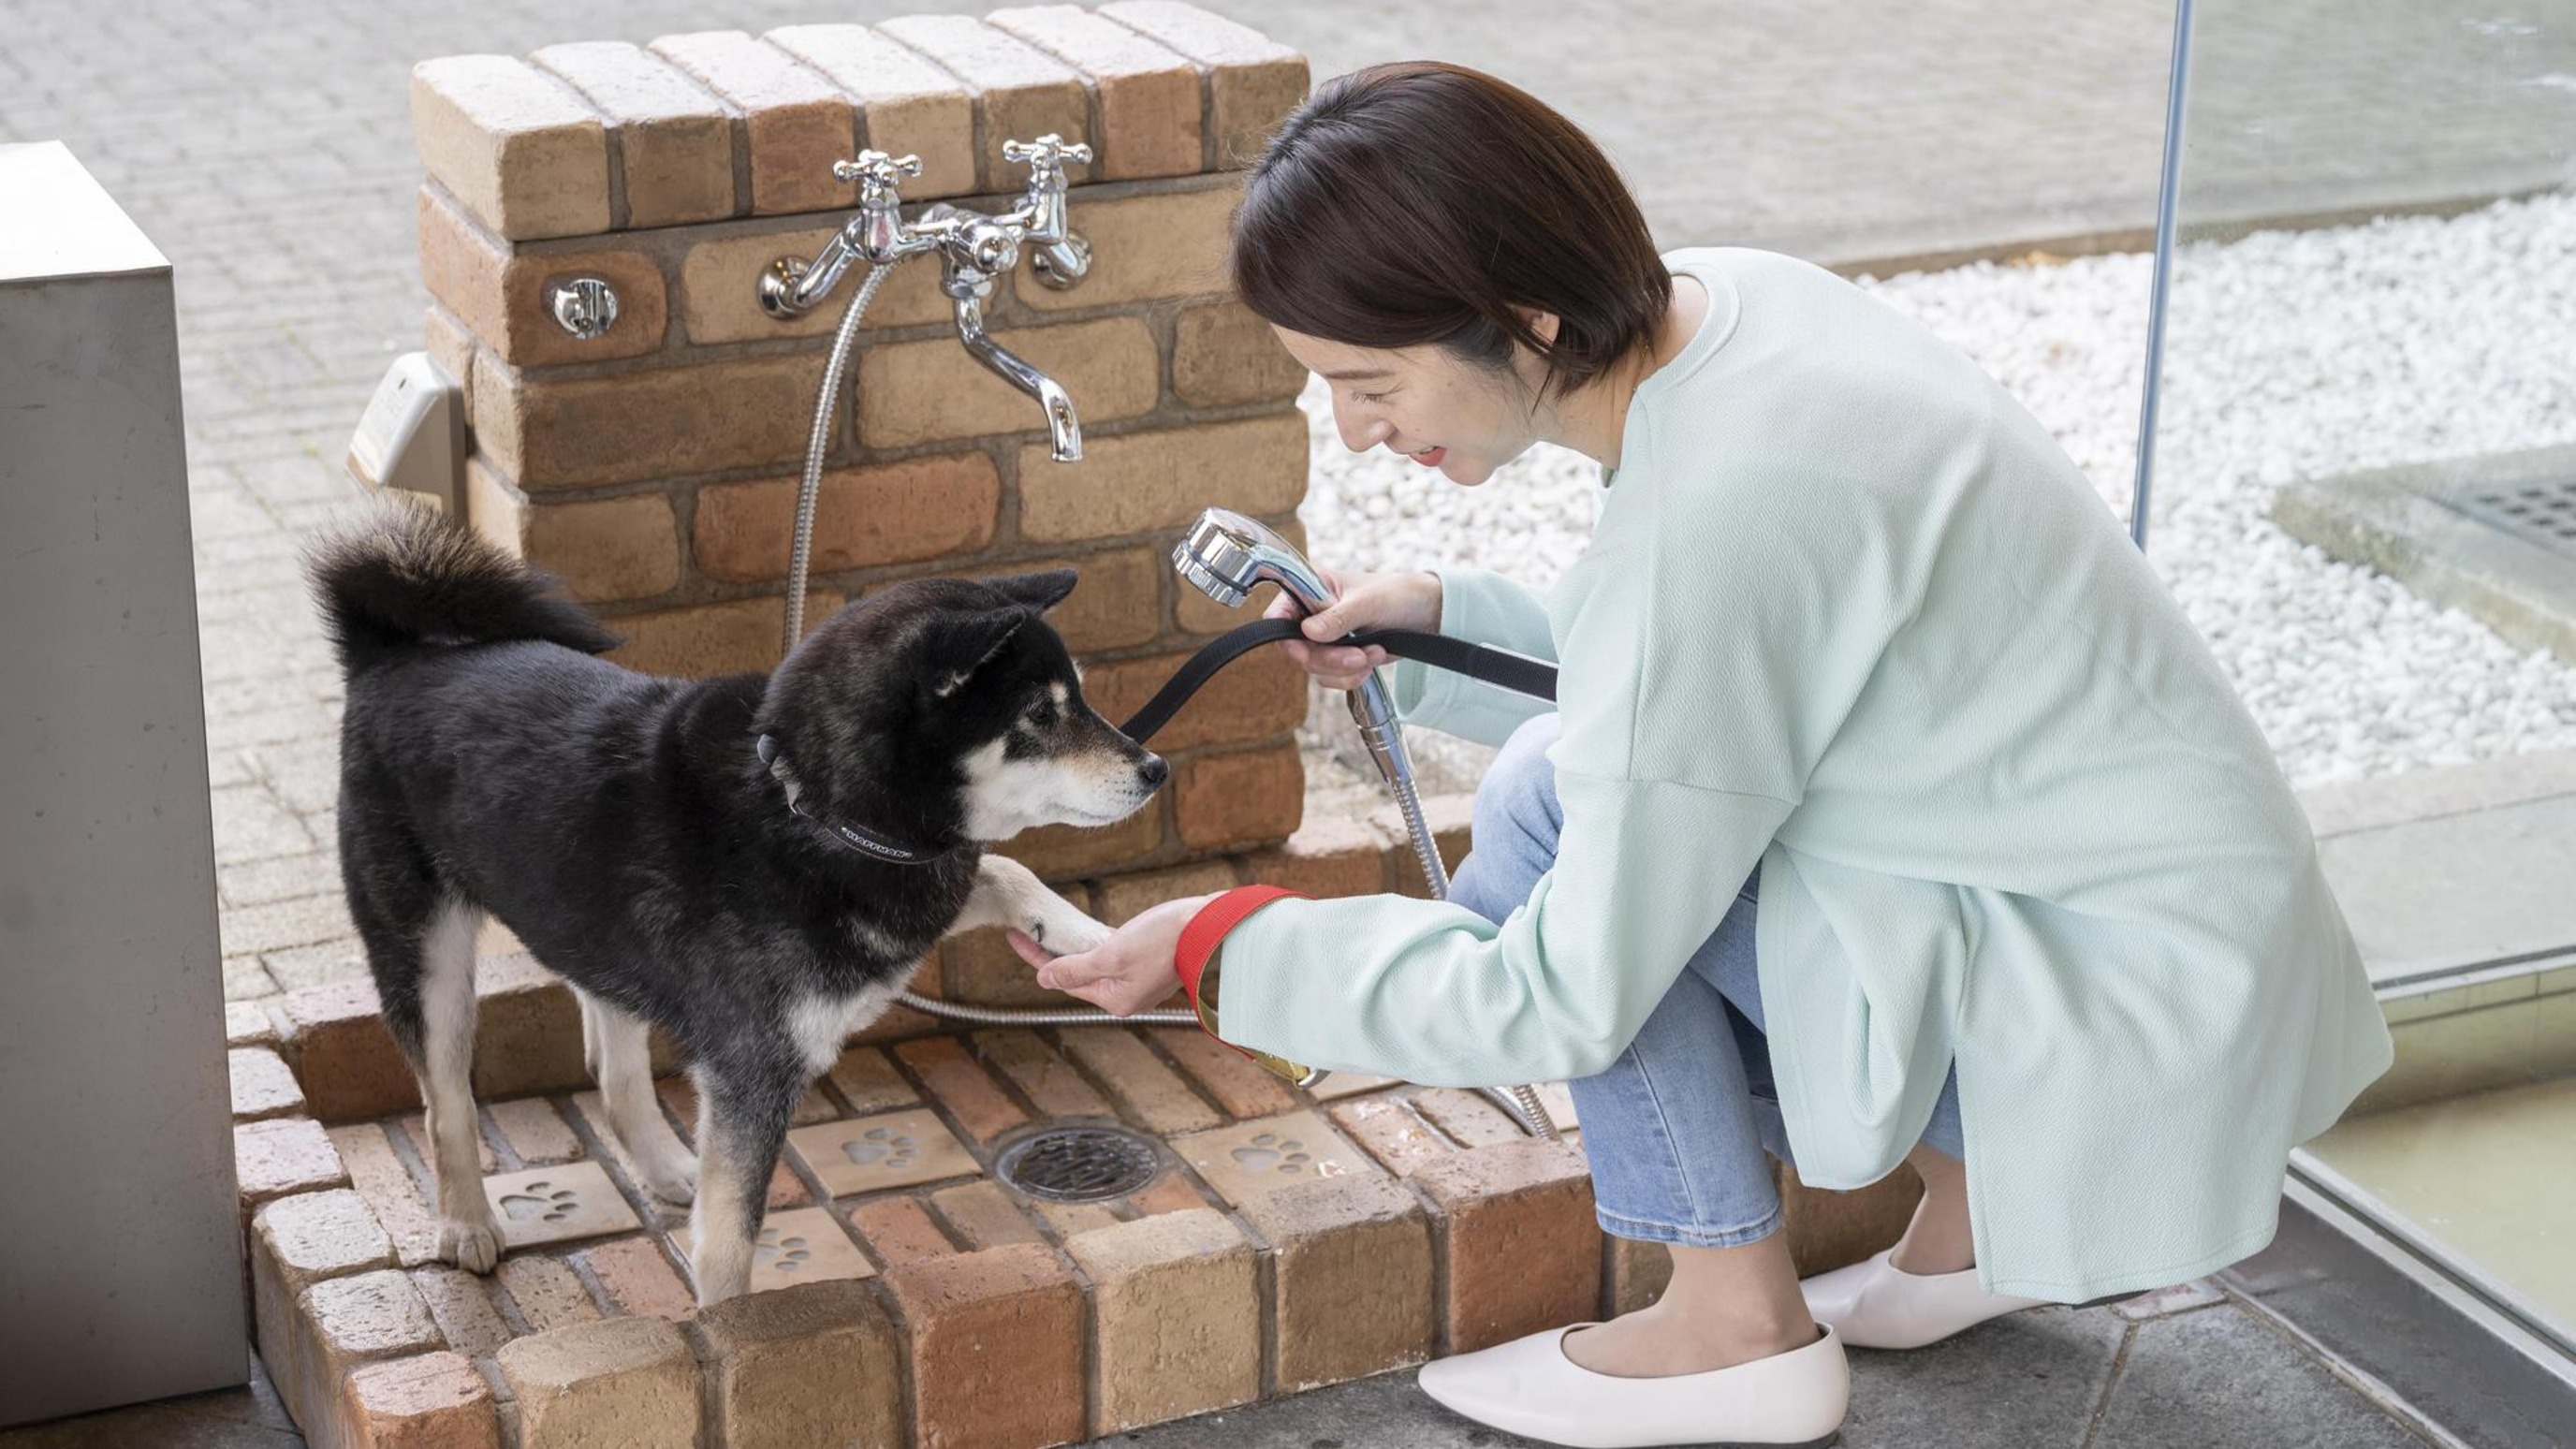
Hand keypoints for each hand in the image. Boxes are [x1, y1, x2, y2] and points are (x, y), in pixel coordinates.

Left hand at [1004, 893, 1222, 1016]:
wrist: (1211, 925)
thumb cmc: (1165, 939)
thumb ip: (1076, 968)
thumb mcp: (1112, 954)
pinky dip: (1096, 945)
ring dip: (1073, 948)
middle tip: (1026, 928)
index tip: (1014, 935)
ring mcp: (1139, 980)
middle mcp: (1126, 995)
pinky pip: (1114, 956)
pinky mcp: (1150, 962)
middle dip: (1052, 953)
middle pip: (1078, 974)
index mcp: (1115, 1000)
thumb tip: (1044, 978)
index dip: (1037, 957)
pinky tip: (1084, 933)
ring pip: (1095, 964)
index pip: (1065, 979)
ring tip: (1048, 929)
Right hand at [1266, 566, 1441, 691]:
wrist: (1426, 614)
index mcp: (1311, 587)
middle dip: (1330, 658)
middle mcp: (1312, 612)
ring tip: (1374, 654)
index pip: (1279, 613)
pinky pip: (1331, 676)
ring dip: (1344, 668)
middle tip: (1359, 657)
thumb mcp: (1368, 603)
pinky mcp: (1338, 654)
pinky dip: (1351, 676)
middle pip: (1298, 648)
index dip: (1286, 635)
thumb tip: (1308, 632)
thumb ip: (1336, 618)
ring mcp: (1325, 636)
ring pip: (1315, 666)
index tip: (1306, 650)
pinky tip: (1372, 661)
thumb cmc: (1398, 594)